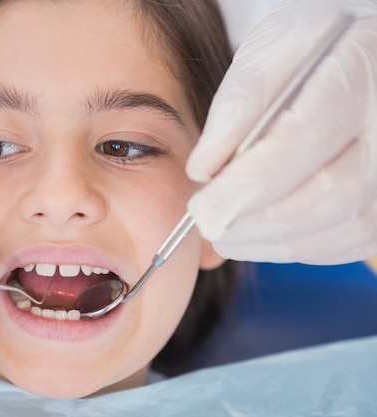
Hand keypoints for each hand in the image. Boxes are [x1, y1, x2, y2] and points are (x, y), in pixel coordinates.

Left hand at [186, 0, 376, 263]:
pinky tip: (264, 231)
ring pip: (342, 228)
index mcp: (357, 74)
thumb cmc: (315, 49)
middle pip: (330, 197)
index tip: (202, 209)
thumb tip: (204, 169)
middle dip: (256, 224)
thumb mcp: (270, 52)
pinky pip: (348, 241)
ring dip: (272, 241)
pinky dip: (297, 246)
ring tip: (228, 230)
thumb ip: (237, 106)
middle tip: (209, 226)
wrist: (366, 59)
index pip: (301, 143)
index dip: (245, 187)